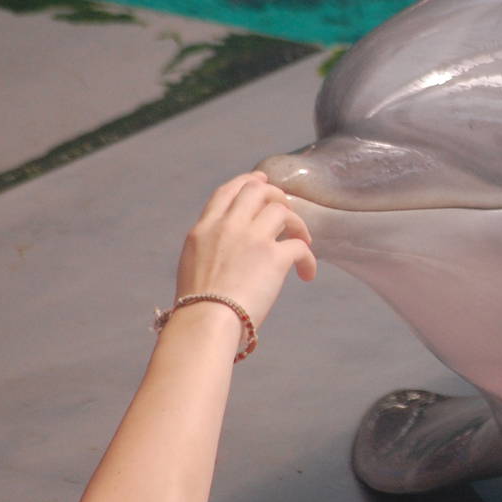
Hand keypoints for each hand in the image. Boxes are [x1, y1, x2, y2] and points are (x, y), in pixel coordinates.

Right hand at [175, 171, 316, 329]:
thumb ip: (211, 246)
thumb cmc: (197, 306)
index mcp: (205, 229)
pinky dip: (308, 260)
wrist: (206, 322)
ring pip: (282, 210)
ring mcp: (253, 239)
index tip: (261, 180)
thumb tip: (227, 248)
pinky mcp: (275, 257)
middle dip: (275, 194)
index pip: (228, 191)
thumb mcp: (193, 264)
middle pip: (257, 190)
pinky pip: (301, 246)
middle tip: (287, 209)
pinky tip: (306, 275)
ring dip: (297, 224)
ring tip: (302, 240)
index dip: (247, 181)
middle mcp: (228, 226)